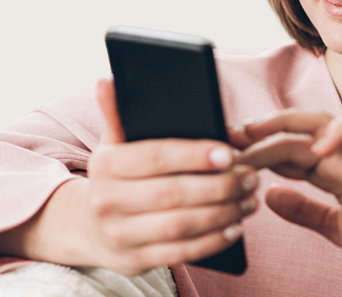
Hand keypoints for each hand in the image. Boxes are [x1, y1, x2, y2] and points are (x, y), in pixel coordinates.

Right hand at [79, 78, 259, 273]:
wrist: (88, 227)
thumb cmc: (117, 176)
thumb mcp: (113, 144)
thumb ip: (117, 114)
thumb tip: (108, 80)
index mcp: (105, 165)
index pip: (155, 157)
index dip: (194, 155)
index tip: (230, 153)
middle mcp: (106, 202)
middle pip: (173, 194)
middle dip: (219, 186)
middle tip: (252, 176)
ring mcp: (119, 235)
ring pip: (180, 226)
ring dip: (222, 213)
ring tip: (250, 199)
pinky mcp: (134, 261)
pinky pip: (180, 253)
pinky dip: (212, 241)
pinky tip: (235, 227)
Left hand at [238, 110, 341, 270]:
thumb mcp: (335, 229)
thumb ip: (305, 212)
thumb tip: (268, 196)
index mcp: (329, 172)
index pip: (285, 152)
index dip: (255, 152)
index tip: (223, 157)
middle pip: (295, 131)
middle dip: (260, 131)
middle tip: (225, 137)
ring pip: (320, 122)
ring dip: (285, 124)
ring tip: (255, 133)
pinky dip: (338, 132)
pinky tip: (314, 148)